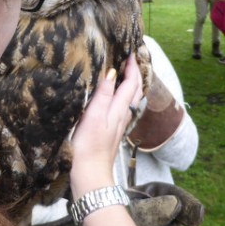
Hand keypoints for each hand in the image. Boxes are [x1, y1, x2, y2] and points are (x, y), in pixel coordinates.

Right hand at [70, 55, 142, 197]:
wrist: (90, 173)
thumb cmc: (89, 146)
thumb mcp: (94, 116)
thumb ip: (104, 94)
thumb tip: (112, 73)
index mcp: (118, 110)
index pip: (131, 83)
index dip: (132, 67)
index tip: (130, 52)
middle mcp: (122, 116)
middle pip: (134, 91)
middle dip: (135, 74)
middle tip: (130, 59)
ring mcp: (118, 125)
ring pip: (130, 100)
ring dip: (130, 85)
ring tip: (124, 73)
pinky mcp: (112, 132)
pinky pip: (122, 108)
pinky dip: (122, 96)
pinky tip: (114, 98)